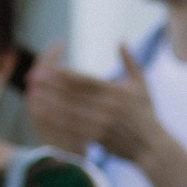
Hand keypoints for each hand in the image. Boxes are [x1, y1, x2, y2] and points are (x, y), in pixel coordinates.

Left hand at [25, 43, 164, 160]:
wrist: (153, 146)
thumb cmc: (147, 114)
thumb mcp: (141, 84)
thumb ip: (130, 61)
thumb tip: (121, 40)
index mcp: (116, 92)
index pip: (86, 81)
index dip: (67, 75)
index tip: (50, 69)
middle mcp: (108, 106)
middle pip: (75, 95)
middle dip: (53, 87)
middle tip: (34, 78)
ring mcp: (103, 123)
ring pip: (71, 111)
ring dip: (50, 103)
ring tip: (34, 95)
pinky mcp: (100, 138)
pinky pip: (74, 129)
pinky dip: (58, 122)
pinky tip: (46, 117)